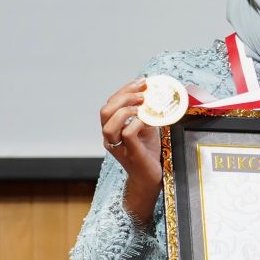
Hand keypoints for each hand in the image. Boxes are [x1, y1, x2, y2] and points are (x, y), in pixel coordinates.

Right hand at [99, 77, 162, 224]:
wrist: (151, 177)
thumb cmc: (148, 152)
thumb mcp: (146, 128)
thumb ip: (145, 113)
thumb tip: (154, 94)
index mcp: (112, 128)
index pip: (110, 104)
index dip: (124, 90)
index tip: (141, 82)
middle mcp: (110, 137)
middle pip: (105, 111)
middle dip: (123, 96)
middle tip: (142, 92)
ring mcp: (117, 147)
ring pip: (109, 123)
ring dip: (126, 109)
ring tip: (142, 104)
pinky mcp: (129, 153)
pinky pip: (127, 134)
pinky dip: (137, 122)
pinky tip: (148, 120)